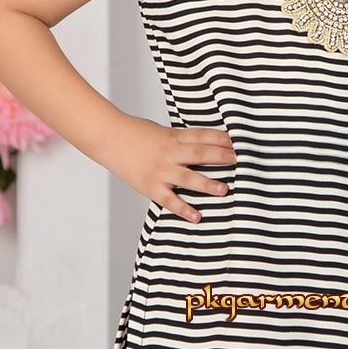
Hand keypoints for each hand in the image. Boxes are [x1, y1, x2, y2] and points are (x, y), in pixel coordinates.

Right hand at [105, 113, 235, 223]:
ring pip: (187, 178)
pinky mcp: (151, 187)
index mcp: (174, 137)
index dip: (221, 139)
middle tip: (239, 162)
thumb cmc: (136, 134)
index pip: (202, 136)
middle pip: (199, 154)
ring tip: (224, 190)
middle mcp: (169, 153)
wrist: (108, 138)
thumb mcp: (163, 132)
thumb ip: (183, 141)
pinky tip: (197, 217)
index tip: (238, 142)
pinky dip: (183, 209)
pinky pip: (170, 200)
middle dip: (221, 158)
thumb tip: (208, 146)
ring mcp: (160, 171)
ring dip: (207, 184)